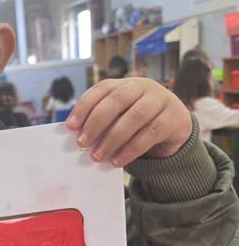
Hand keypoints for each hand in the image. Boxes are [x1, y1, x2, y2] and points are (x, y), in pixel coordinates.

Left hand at [65, 78, 192, 166]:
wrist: (175, 125)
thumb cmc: (138, 122)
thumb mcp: (120, 116)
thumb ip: (103, 121)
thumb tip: (77, 137)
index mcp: (125, 83)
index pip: (101, 89)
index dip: (84, 106)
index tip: (70, 127)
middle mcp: (143, 87)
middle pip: (117, 100)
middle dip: (96, 123)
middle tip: (81, 143)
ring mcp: (160, 100)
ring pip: (134, 117)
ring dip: (112, 139)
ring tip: (97, 156)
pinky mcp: (172, 118)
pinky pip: (149, 134)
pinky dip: (130, 150)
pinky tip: (117, 162)